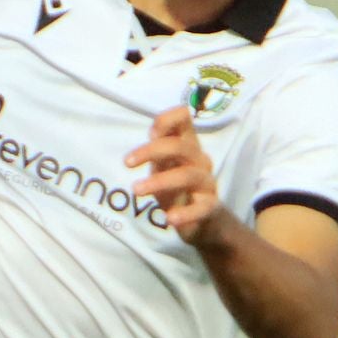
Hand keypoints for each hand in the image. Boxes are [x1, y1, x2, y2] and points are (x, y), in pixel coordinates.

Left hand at [126, 106, 226, 243]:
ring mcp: (206, 183)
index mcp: (188, 144)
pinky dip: (185, 214)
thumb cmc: (177, 186)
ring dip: (159, 182)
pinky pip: (201, 208)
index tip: (150, 135)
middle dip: (151, 151)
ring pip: (187, 175)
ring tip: (136, 190)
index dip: (166, 121)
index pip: (184, 118)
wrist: (202, 219)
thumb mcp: (163, 164)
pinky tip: (169, 219)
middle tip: (127, 162)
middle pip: (180, 146)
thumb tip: (152, 133)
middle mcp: (199, 159)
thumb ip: (157, 148)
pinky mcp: (210, 206)